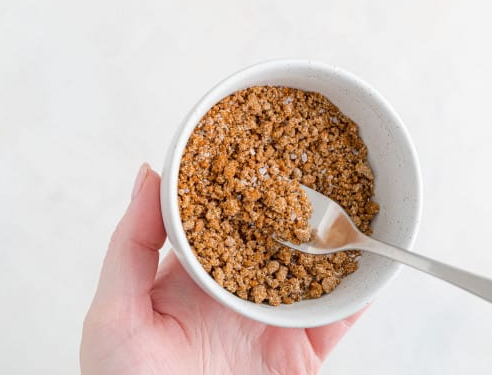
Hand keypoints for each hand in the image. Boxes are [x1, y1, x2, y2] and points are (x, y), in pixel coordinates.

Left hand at [80, 164, 363, 374]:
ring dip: (335, 238)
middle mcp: (237, 288)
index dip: (239, 179)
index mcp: (194, 273)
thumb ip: (130, 244)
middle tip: (321, 158)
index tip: (259, 140)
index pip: (221, 214)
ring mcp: (273, 317)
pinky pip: (340, 314)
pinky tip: (377, 260)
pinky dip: (362, 290)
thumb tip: (147, 173)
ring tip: (359, 197)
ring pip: (313, 268)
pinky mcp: (302, 350)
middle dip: (297, 200)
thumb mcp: (115, 311)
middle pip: (275, 235)